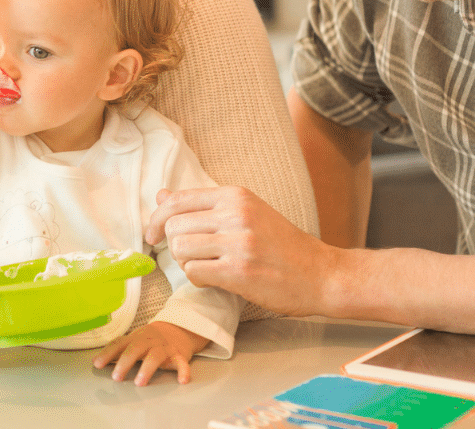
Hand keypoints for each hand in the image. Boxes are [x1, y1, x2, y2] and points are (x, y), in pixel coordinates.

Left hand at [92, 321, 203, 384]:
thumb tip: (95, 361)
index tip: (97, 364)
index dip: (108, 353)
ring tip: (139, 382)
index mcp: (136, 338)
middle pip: (135, 349)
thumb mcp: (133, 341)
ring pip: (155, 356)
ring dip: (147, 369)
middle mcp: (149, 342)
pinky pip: (182, 363)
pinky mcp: (179, 355)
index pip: (119, 344)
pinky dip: (183, 371)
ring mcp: (164, 348)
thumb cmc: (150, 339)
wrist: (178, 329)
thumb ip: (116, 351)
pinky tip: (182, 380)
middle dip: (125, 362)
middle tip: (116, 377)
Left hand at [145, 186, 336, 317]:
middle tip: (189, 257)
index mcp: (235, 195)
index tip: (152, 234)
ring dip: (185, 263)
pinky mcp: (240, 271)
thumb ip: (203, 205)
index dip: (156, 219)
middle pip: (174, 226)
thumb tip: (161, 195)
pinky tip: (213, 279)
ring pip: (180, 249)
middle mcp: (235, 213)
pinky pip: (194, 272)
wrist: (321, 273)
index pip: (177, 200)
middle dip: (173, 245)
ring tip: (204, 267)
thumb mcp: (245, 213)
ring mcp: (238, 242)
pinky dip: (196, 279)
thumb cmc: (281, 245)